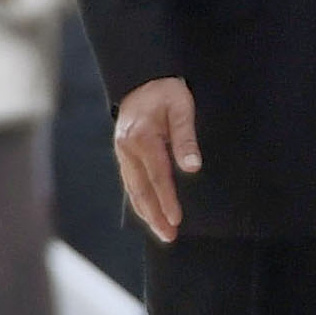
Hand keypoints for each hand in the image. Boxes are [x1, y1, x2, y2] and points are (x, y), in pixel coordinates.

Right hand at [114, 77, 202, 244]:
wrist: (141, 78)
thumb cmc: (166, 91)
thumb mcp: (182, 108)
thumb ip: (186, 137)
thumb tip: (192, 167)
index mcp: (142, 138)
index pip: (157, 176)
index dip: (166, 200)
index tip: (176, 219)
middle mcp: (127, 149)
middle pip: (141, 190)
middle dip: (154, 215)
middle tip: (169, 236)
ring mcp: (122, 152)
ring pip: (133, 189)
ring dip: (146, 212)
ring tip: (161, 231)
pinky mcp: (124, 154)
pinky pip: (131, 182)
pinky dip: (139, 199)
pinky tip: (148, 212)